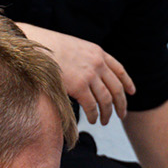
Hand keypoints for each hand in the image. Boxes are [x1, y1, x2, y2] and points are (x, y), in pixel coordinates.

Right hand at [20, 23, 134, 125]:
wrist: (35, 45)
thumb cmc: (48, 47)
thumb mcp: (73, 47)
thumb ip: (84, 59)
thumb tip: (85, 74)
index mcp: (97, 52)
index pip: (119, 69)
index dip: (127, 82)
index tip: (131, 92)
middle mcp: (97, 63)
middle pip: (116, 88)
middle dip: (121, 103)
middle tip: (122, 115)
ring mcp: (90, 75)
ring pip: (106, 99)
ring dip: (108, 113)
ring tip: (105, 122)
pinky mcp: (79, 86)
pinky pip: (92, 106)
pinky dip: (94, 115)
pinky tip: (93, 121)